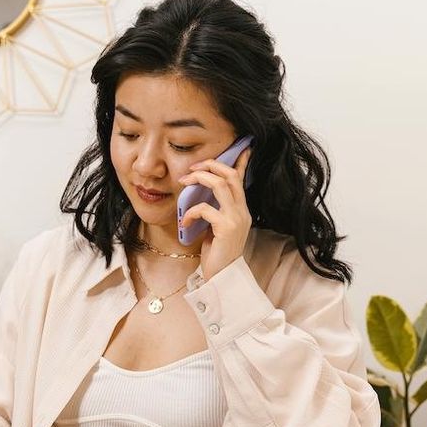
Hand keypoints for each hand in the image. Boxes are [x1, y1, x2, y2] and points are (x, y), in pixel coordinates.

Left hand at [178, 148, 252, 280]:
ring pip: (220, 184)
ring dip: (199, 179)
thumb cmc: (217, 255)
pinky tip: (184, 220)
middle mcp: (242, 211)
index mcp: (241, 210)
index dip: (240, 161)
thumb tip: (200, 198)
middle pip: (230, 175)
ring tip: (184, 183)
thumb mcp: (216, 229)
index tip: (240, 147)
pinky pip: (206, 208)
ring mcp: (236, 219)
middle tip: (192, 168)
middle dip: (210, 165)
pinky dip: (191, 211)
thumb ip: (215, 212)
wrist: (222, 279)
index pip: (241, 179)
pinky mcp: (226, 228)